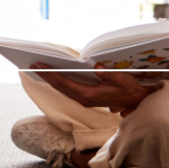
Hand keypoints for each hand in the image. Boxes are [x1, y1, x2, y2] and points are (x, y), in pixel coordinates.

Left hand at [30, 63, 154, 113]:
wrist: (136, 102)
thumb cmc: (130, 89)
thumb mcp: (122, 80)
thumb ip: (109, 75)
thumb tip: (97, 67)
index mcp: (89, 95)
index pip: (65, 83)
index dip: (51, 74)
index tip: (39, 66)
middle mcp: (84, 99)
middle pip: (60, 87)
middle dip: (45, 76)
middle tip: (31, 65)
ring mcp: (84, 100)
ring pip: (62, 89)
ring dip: (49, 79)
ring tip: (37, 69)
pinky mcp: (86, 98)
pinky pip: (67, 89)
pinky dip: (57, 82)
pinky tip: (51, 76)